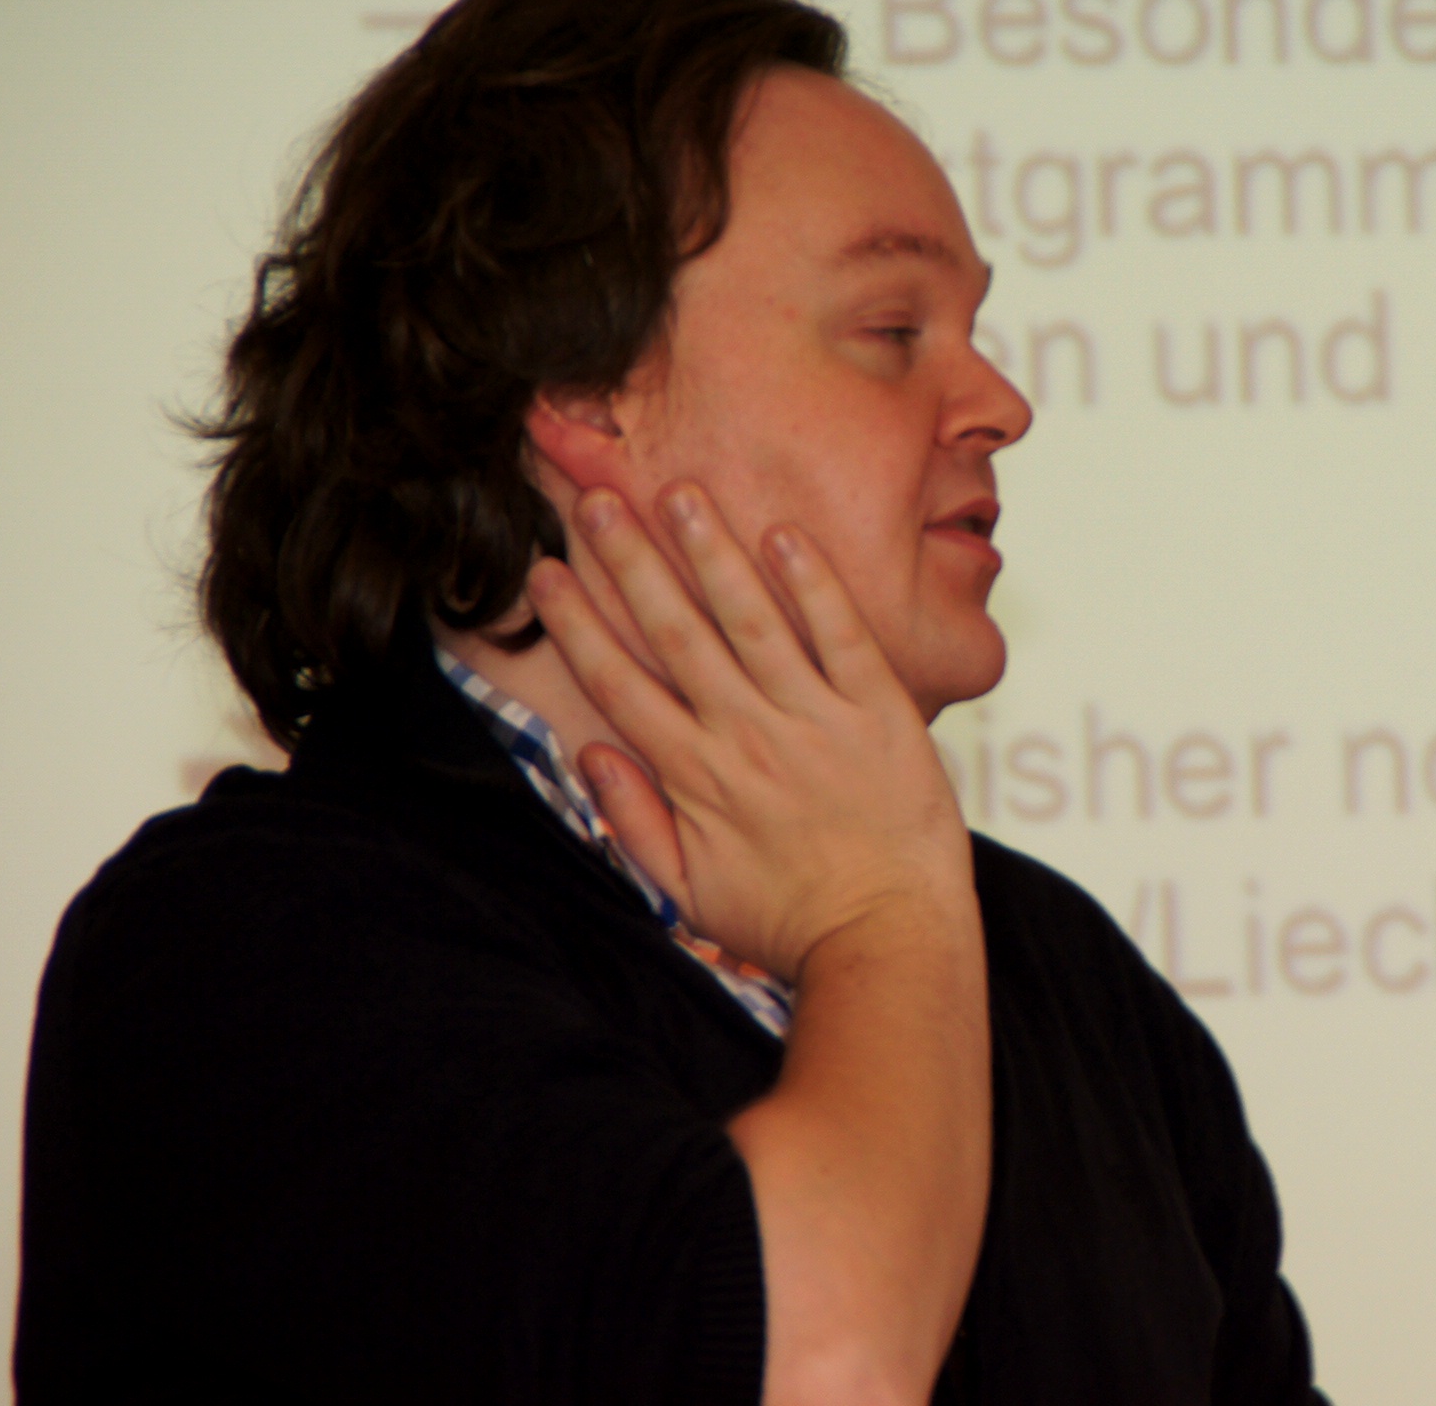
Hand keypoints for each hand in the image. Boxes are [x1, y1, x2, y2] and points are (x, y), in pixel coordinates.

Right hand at [526, 484, 974, 979]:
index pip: (620, 684)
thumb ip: (634, 823)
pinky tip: (782, 534)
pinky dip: (811, 585)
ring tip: (679, 493)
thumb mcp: (690, 894)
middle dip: (631, 563)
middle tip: (597, 499)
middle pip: (675, 633)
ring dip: (711, 553)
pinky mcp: (878, 712)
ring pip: (751, 619)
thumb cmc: (791, 925)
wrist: (889, 942)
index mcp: (696, 778)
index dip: (579, 625)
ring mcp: (815, 719)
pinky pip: (841, 635)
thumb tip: (592, 753)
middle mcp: (747, 737)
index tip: (545, 573)